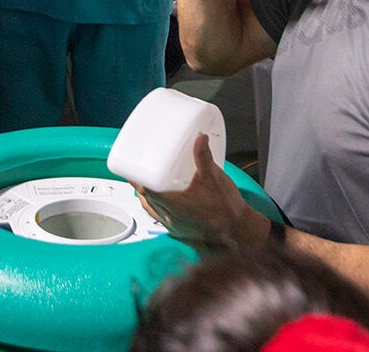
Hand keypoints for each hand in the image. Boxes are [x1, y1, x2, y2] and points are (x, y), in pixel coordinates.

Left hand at [135, 134, 263, 250]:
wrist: (239, 230)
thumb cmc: (226, 209)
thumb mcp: (214, 178)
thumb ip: (203, 157)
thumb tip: (199, 138)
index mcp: (173, 204)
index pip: (145, 190)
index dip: (134, 178)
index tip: (129, 166)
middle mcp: (170, 217)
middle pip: (145, 199)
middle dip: (139, 183)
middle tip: (137, 168)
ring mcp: (174, 225)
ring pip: (152, 209)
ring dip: (147, 195)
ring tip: (147, 180)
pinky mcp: (181, 229)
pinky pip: (161, 216)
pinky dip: (157, 205)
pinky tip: (163, 198)